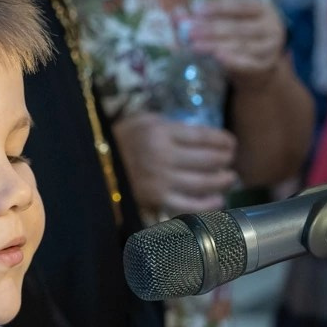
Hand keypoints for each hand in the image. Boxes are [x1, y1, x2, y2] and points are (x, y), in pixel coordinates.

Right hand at [112, 109, 236, 216]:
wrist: (95, 165)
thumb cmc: (121, 139)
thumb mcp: (144, 121)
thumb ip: (171, 125)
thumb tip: (200, 134)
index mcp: (161, 132)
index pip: (203, 136)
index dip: (223, 140)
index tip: (231, 143)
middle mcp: (164, 156)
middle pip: (208, 159)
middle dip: (225, 160)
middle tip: (231, 160)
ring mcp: (162, 181)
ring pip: (203, 183)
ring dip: (222, 181)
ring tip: (230, 178)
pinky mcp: (157, 200)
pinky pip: (189, 205)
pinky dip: (208, 205)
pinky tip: (218, 201)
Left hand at [187, 0, 284, 86]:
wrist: (258, 65)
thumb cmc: (238, 36)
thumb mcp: (226, 22)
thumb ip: (203, 18)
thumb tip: (176, 15)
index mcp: (263, 9)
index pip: (240, 5)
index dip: (218, 7)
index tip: (197, 9)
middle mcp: (271, 27)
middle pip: (239, 27)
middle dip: (212, 29)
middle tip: (189, 31)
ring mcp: (270, 48)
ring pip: (241, 45)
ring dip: (216, 45)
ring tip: (194, 46)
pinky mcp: (266, 66)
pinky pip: (248, 63)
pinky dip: (232, 60)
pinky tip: (216, 57)